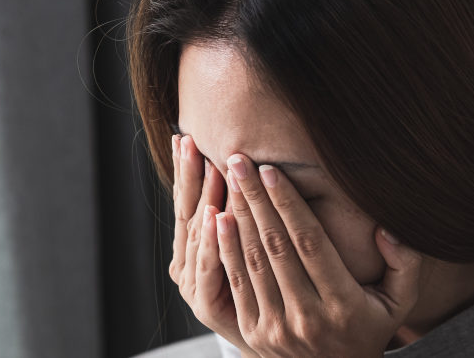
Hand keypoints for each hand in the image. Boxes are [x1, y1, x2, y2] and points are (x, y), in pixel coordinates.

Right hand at [168, 135, 257, 355]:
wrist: (287, 347)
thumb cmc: (278, 295)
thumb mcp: (256, 255)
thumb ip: (247, 219)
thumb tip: (247, 165)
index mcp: (194, 252)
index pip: (188, 203)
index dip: (185, 172)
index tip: (185, 137)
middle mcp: (188, 269)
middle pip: (187, 213)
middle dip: (188, 176)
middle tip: (187, 140)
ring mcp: (195, 289)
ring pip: (197, 236)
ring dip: (202, 199)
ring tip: (205, 166)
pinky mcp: (208, 308)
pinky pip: (210, 269)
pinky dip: (212, 243)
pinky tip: (216, 216)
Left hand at [217, 153, 423, 356]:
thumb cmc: (369, 329)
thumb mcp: (400, 303)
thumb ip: (405, 264)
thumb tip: (386, 229)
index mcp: (343, 304)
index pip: (310, 243)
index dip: (288, 204)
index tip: (271, 170)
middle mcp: (307, 316)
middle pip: (276, 246)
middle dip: (256, 198)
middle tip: (239, 160)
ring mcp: (276, 326)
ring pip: (252, 261)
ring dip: (238, 216)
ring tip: (227, 179)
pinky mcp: (253, 332)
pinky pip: (237, 283)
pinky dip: (225, 249)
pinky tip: (217, 219)